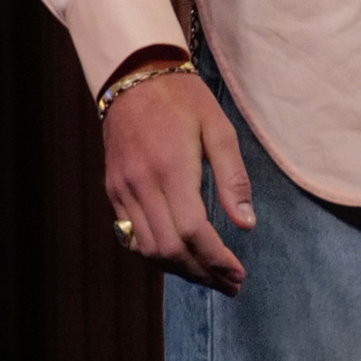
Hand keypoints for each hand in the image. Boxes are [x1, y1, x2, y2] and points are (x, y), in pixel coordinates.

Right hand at [102, 52, 255, 292]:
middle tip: (229, 284)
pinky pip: (132, 236)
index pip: (195, 231)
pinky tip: (180, 257)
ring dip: (180, 270)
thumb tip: (246, 224)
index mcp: (172, 168)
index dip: (218, 260)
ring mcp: (122, 190)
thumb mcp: (218, 128)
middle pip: (170, 249)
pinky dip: (157, 254)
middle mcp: (142, 184)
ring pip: (148, 249)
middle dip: (202, 273)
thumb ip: (233, 178)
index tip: (238, 274)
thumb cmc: (183, 99)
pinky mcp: (113, 190)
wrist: (133, 75)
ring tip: (209, 276)